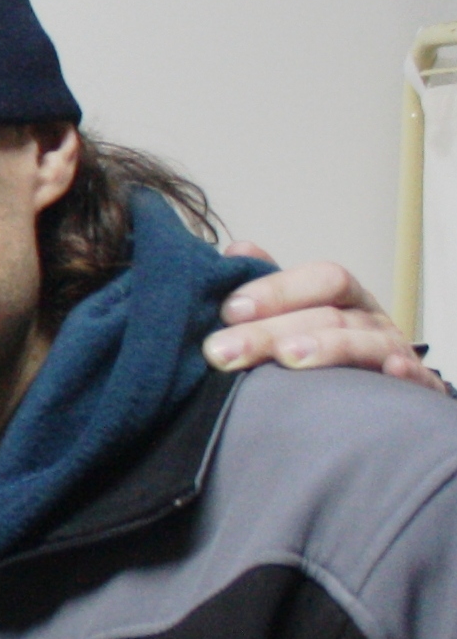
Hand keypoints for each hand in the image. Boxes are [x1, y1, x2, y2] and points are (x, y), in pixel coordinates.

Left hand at [203, 247, 443, 390]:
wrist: (370, 388)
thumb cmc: (322, 344)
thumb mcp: (297, 312)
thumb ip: (267, 286)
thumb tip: (237, 250)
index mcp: (342, 296)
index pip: (320, 280)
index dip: (277, 291)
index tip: (229, 310)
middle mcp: (369, 317)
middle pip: (329, 315)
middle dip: (272, 332)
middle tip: (223, 351)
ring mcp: (392, 349)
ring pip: (363, 343)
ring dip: (327, 348)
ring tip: (287, 357)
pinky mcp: (412, 383)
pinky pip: (414, 376)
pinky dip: (404, 372)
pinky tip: (388, 371)